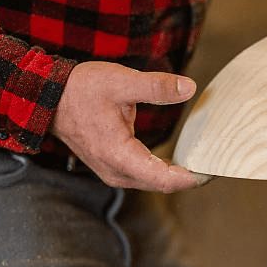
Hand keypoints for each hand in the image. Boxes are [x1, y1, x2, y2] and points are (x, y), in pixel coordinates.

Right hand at [51, 61, 205, 192]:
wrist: (48, 98)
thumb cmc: (81, 90)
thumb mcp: (121, 81)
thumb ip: (157, 86)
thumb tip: (189, 88)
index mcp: (119, 155)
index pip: (163, 179)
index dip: (191, 178)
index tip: (213, 170)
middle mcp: (116, 171)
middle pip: (162, 185)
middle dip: (190, 178)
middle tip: (217, 164)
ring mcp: (113, 173)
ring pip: (153, 183)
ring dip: (177, 176)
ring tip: (203, 162)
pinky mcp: (113, 168)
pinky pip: (144, 177)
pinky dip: (164, 172)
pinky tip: (181, 160)